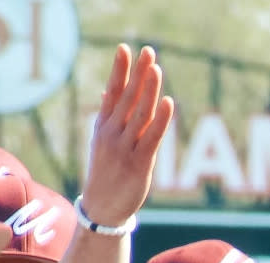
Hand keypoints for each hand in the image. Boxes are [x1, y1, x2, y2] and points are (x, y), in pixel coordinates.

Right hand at [81, 45, 171, 227]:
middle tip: (148, 51)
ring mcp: (124, 148)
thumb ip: (109, 115)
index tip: (125, 48)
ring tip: (156, 68)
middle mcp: (112, 133)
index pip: (112, 91)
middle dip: (138, 73)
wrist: (103, 208)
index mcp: (103, 125)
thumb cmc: (106, 172)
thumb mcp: (102, 140)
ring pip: (139, 114)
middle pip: (127, 97)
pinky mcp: (139, 163)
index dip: (119, 69)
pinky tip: (167, 102)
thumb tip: (106, 90)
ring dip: (149, 90)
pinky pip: (151, 137)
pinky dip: (160, 120)